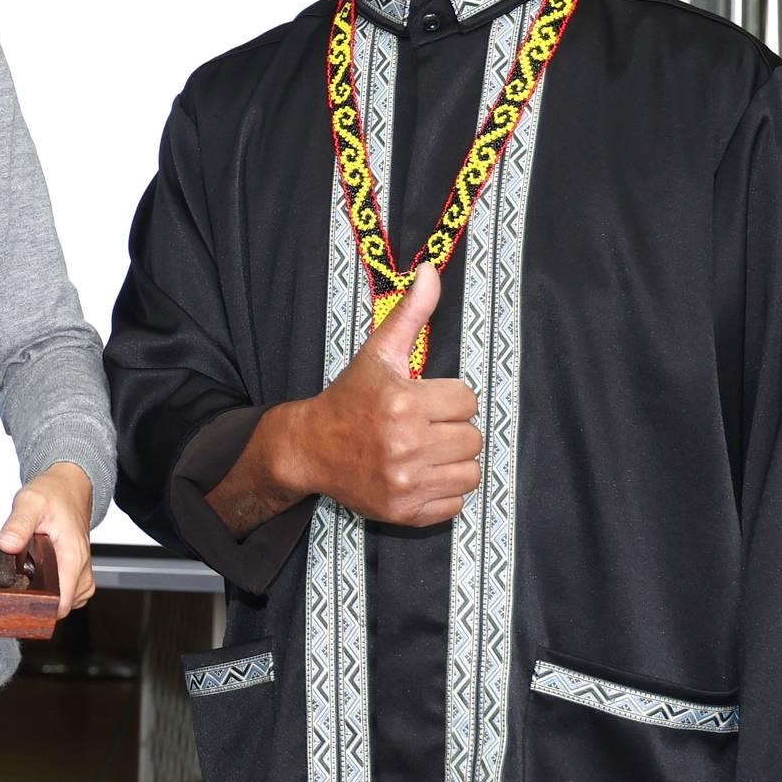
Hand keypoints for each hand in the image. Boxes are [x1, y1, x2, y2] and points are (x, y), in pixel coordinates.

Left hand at [0, 461, 95, 617]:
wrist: (69, 484)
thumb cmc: (53, 492)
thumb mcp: (30, 502)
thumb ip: (19, 524)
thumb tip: (7, 546)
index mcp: (72, 554)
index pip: (64, 600)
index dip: (43, 608)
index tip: (21, 605)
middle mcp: (82, 565)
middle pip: (66, 605)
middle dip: (42, 605)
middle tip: (16, 594)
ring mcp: (82, 568)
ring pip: (71, 601)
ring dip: (50, 598)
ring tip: (27, 587)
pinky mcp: (78, 568)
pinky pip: (72, 592)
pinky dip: (57, 591)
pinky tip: (39, 581)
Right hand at [273, 265, 481, 526]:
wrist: (309, 448)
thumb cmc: (349, 398)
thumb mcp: (378, 353)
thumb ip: (410, 313)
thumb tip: (430, 269)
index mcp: (403, 403)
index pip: (466, 401)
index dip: (447, 399)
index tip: (422, 401)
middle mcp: (405, 445)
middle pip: (471, 438)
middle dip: (450, 430)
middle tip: (421, 427)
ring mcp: (405, 482)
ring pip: (469, 473)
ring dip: (451, 462)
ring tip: (423, 451)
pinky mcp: (404, 512)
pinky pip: (454, 504)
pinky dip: (441, 492)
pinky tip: (417, 474)